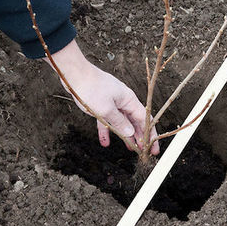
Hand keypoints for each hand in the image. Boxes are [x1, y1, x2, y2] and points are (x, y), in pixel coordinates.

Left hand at [46, 40, 159, 154]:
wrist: (74, 75)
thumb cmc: (91, 88)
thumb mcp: (106, 110)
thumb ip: (119, 123)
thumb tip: (130, 133)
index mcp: (128, 100)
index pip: (144, 119)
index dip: (150, 134)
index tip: (152, 147)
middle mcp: (123, 100)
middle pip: (135, 121)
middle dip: (140, 136)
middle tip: (143, 151)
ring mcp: (112, 102)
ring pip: (122, 121)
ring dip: (125, 135)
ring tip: (129, 147)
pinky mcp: (102, 103)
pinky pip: (107, 120)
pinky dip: (107, 130)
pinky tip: (105, 141)